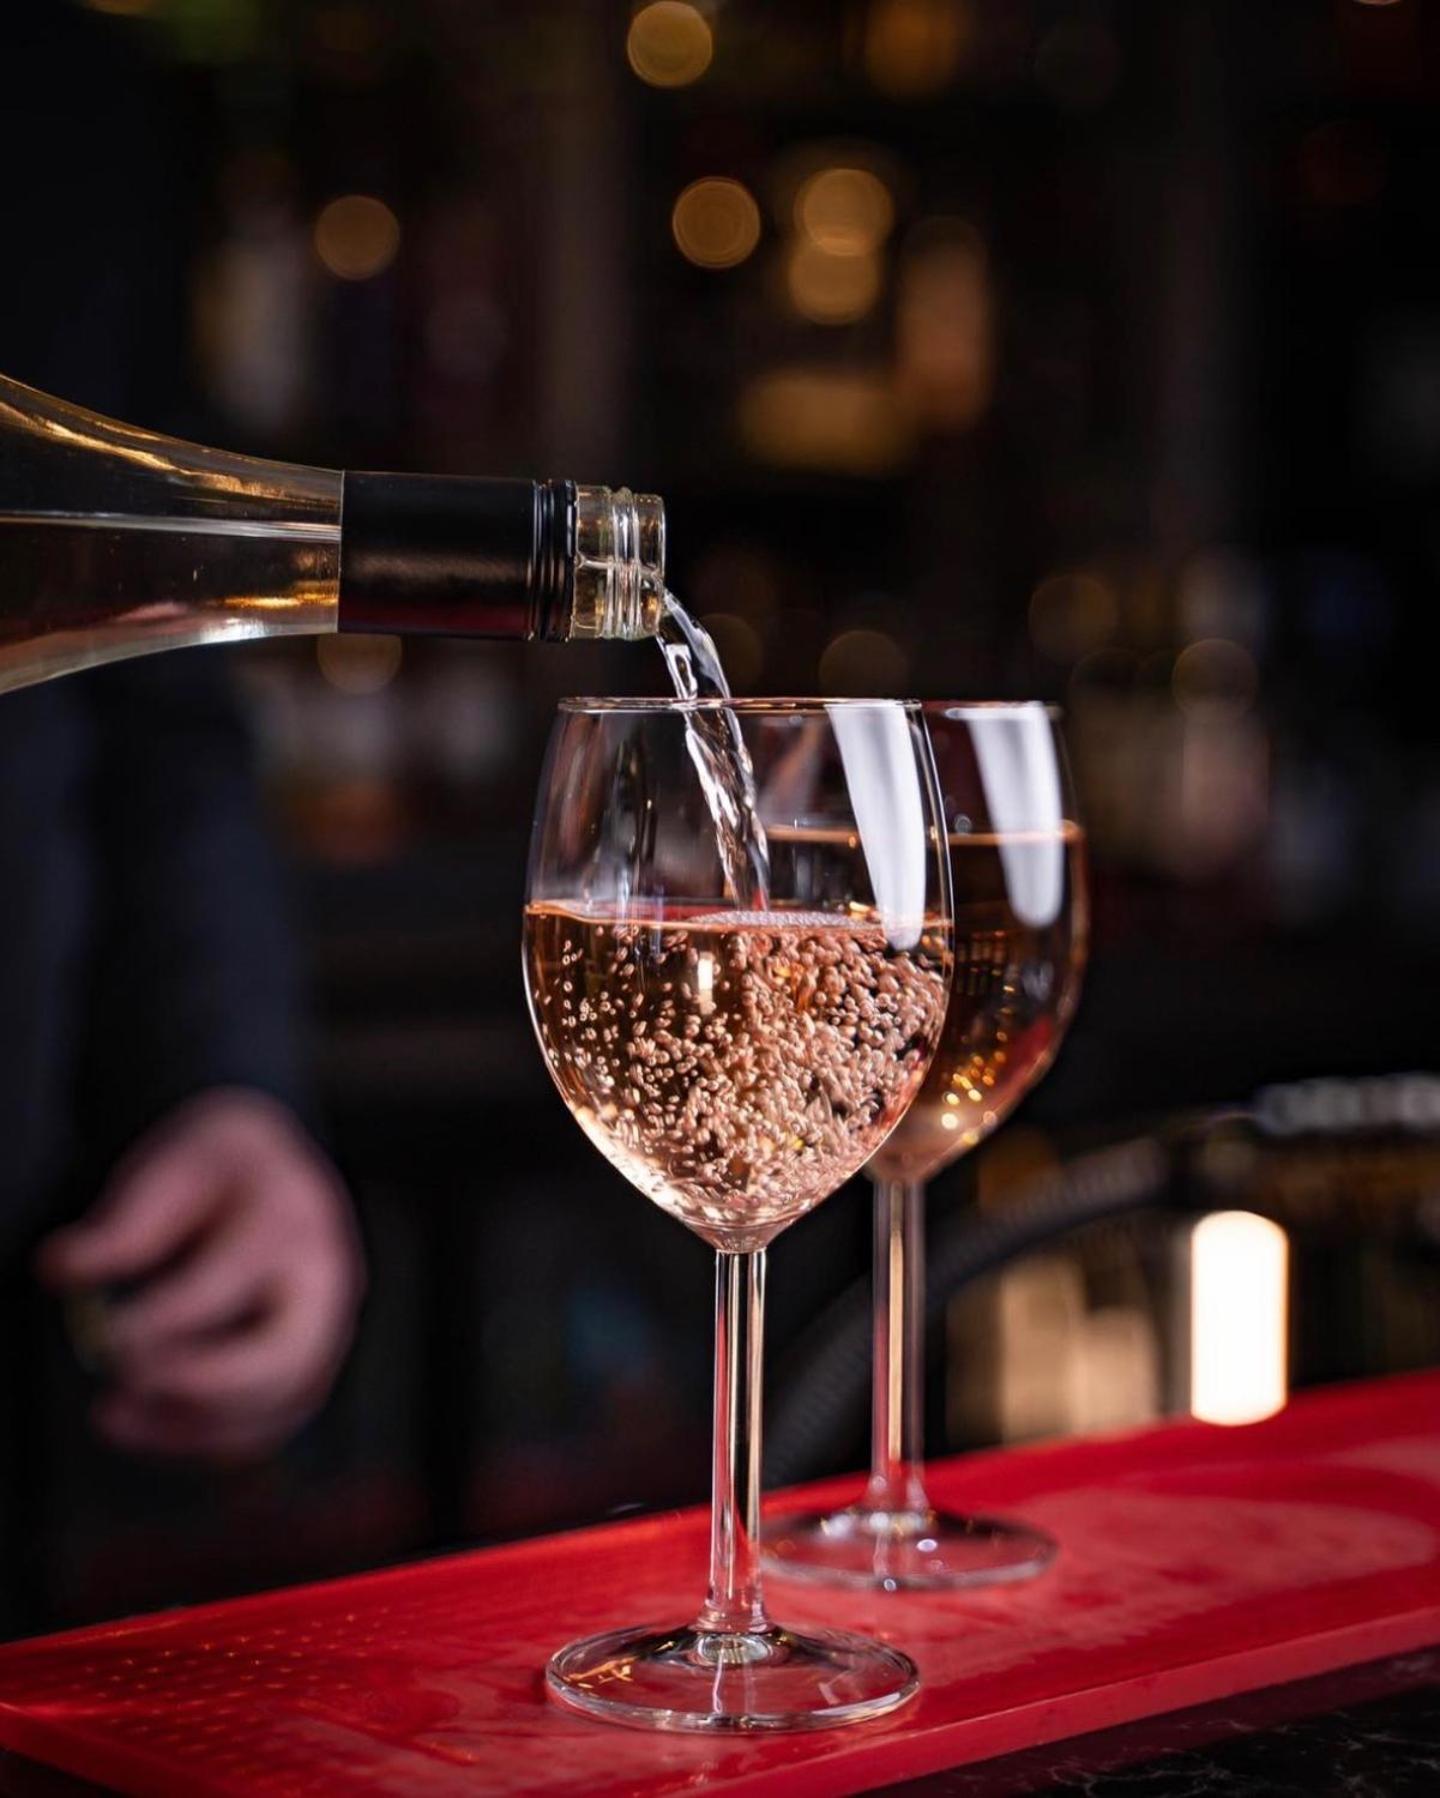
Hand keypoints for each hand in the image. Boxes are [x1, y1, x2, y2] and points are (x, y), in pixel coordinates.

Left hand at [37, 1089, 364, 1460]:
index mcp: (290, 1219)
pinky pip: (271, 1423)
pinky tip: (148, 1424)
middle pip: (278, 1359)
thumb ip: (122, 1224)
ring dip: (192, 1425)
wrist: (274, 1169)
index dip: (159, 1321)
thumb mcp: (169, 1169)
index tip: (104, 1336)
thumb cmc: (216, 1169)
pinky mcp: (316, 1365)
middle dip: (196, 1387)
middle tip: (122, 1386)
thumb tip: (59, 1268)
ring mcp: (331, 1327)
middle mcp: (326, 1279)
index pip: (224, 1286)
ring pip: (277, 1404)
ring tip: (109, 1414)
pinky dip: (209, 1438)